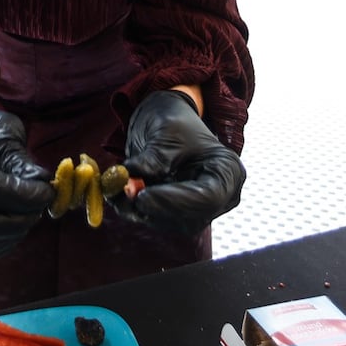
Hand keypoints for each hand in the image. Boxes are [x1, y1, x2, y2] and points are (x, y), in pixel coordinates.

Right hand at [0, 99, 53, 263]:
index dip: (20, 194)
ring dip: (9, 235)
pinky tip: (14, 227)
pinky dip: (1, 245)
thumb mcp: (4, 129)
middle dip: (14, 221)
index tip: (47, 192)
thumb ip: (19, 158)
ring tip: (28, 215)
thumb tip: (42, 185)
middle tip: (38, 209)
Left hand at [119, 89, 244, 230]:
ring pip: (170, 224)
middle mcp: (219, 197)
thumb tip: (131, 178)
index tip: (142, 195)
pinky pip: (157, 221)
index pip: (207, 197)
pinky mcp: (178, 215)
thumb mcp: (166, 130)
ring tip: (119, 188)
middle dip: (154, 208)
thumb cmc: (174, 122)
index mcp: (226, 171)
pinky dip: (135, 210)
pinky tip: (121, 194)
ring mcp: (199, 209)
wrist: (167, 123)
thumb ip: (153, 156)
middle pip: (190, 217)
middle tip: (124, 194)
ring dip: (140, 211)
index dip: (175, 201)